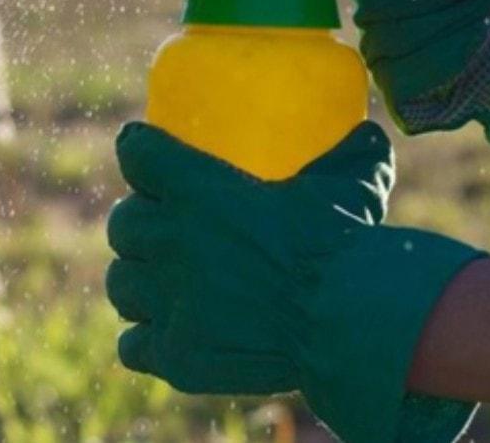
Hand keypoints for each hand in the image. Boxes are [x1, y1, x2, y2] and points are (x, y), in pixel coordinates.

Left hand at [106, 120, 486, 441]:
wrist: (345, 321)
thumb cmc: (346, 243)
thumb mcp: (352, 182)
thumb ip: (352, 153)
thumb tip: (368, 135)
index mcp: (196, 188)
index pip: (136, 155)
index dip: (141, 154)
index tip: (146, 156)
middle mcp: (169, 240)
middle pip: (122, 223)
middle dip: (139, 224)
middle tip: (164, 231)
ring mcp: (167, 302)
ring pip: (121, 283)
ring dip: (138, 280)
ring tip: (162, 285)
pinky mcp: (175, 355)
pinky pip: (133, 344)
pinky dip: (148, 340)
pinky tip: (169, 336)